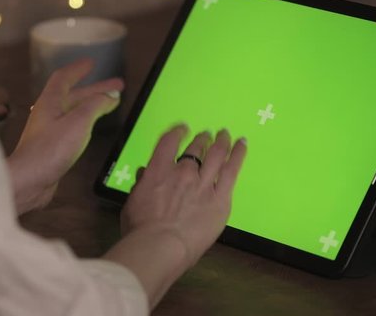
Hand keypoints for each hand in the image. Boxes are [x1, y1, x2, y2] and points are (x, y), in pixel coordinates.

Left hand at [8, 59, 122, 213]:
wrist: (28, 181)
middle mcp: (48, 114)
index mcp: (50, 102)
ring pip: (74, 111)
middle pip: (74, 95)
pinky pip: (73, 127)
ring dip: (93, 105)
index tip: (91, 63)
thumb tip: (108, 96)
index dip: (78, 69)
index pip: (64, 78)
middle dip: (96, 89)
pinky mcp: (52, 147)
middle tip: (117, 86)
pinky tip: (93, 127)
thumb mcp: (78, 122)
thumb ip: (95, 106)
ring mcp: (49, 131)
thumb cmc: (49, 150)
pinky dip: (87, 121)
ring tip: (111, 104)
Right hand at [122, 125, 246, 266]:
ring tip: (225, 135)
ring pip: (216, 154)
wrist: (160, 247)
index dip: (177, 132)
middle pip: (196, 148)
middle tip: (207, 135)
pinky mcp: (220, 200)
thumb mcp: (133, 202)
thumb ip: (142, 184)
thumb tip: (145, 173)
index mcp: (158, 171)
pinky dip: (238, 154)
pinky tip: (242, 144)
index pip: (169, 142)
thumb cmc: (140, 229)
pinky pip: (231, 171)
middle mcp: (183, 172)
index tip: (183, 129)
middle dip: (202, 139)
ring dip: (221, 142)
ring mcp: (203, 184)